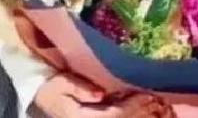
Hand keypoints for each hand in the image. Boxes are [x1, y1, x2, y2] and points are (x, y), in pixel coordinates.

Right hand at [35, 72, 173, 117]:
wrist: (40, 97)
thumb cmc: (51, 87)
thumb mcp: (61, 83)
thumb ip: (80, 88)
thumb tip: (100, 94)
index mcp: (82, 117)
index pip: (112, 116)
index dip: (131, 107)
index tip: (146, 95)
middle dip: (140, 112)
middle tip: (158, 100)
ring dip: (138, 115)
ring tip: (155, 104)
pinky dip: (129, 114)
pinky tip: (141, 109)